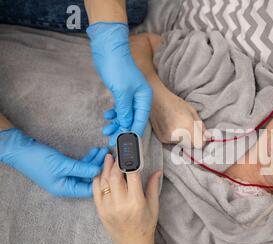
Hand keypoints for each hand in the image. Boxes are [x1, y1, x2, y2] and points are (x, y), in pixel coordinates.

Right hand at [0, 128, 107, 196]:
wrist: (20, 148)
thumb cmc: (37, 159)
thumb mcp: (62, 164)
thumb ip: (81, 168)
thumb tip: (99, 170)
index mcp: (65, 189)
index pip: (89, 190)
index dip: (101, 180)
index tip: (112, 170)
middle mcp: (66, 185)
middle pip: (89, 179)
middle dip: (100, 168)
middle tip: (111, 158)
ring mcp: (65, 176)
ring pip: (85, 171)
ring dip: (95, 161)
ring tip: (104, 151)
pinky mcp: (64, 167)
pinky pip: (80, 165)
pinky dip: (88, 159)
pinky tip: (95, 152)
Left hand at [87, 22, 152, 144]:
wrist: (108, 49)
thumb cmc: (118, 68)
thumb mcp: (121, 92)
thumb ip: (124, 111)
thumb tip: (126, 126)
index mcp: (144, 98)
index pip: (141, 120)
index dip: (133, 133)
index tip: (125, 144)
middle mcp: (140, 98)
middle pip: (133, 120)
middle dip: (123, 131)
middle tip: (112, 141)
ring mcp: (130, 95)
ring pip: (125, 115)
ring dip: (116, 124)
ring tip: (106, 131)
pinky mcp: (121, 92)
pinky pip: (120, 109)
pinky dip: (114, 114)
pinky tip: (107, 117)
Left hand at [93, 154, 160, 243]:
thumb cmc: (145, 225)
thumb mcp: (154, 206)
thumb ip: (153, 187)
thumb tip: (156, 171)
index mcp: (136, 202)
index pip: (132, 175)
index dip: (132, 161)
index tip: (132, 153)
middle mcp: (120, 204)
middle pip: (115, 176)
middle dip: (116, 162)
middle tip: (119, 154)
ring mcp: (108, 207)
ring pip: (104, 181)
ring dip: (106, 168)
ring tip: (108, 158)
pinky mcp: (100, 210)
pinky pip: (95, 191)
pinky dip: (97, 179)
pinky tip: (101, 172)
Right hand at [151, 93, 209, 148]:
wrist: (156, 100)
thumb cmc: (175, 103)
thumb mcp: (192, 111)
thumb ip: (201, 126)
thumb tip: (208, 137)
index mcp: (187, 126)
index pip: (199, 144)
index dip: (202, 141)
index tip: (202, 136)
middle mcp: (178, 134)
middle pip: (191, 145)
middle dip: (193, 139)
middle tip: (190, 128)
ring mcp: (169, 138)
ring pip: (183, 144)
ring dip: (184, 139)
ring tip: (179, 125)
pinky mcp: (163, 139)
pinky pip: (174, 142)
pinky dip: (176, 137)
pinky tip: (172, 127)